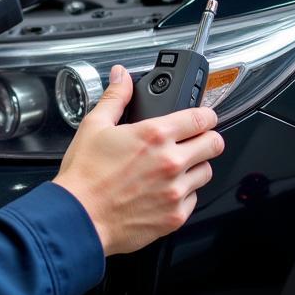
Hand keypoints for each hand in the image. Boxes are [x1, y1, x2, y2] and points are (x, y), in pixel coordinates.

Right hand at [52, 65, 223, 255]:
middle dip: (208, 138)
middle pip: (214, 144)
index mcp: (154, 135)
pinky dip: (184, 193)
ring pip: (207, 172)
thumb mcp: (95, 126)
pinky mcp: (175, 216)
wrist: (80, 218)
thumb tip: (121, 76)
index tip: (204, 116)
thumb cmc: (85, 175)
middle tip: (196, 140)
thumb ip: (115, 97)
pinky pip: (194, 199)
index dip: (206, 114)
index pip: (201, 118)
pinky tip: (165, 190)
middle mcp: (170, 162)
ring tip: (176, 167)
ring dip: (196, 166)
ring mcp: (176, 191)